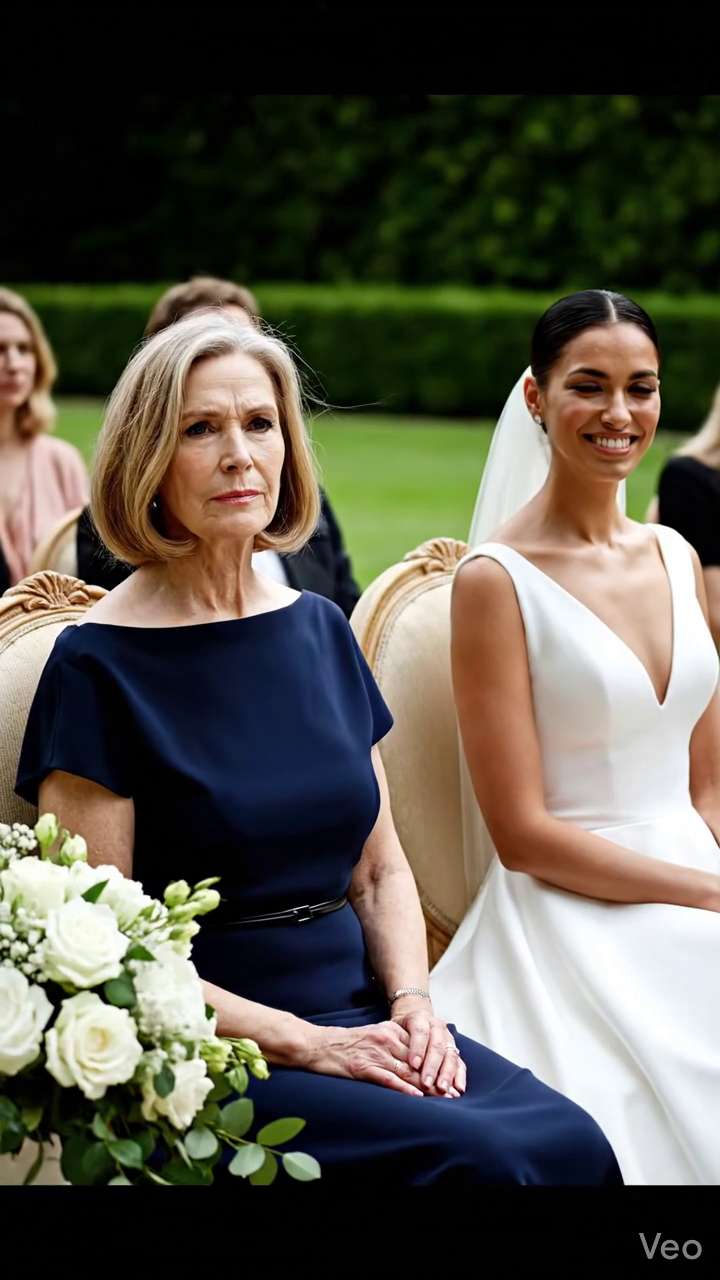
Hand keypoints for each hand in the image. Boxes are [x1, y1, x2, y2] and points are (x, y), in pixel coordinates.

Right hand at [300, 1020, 448, 1095]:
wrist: (318, 1045)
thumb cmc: (347, 1044)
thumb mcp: (376, 1037)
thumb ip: (397, 1045)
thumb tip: (419, 1061)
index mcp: (391, 1031)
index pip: (422, 1048)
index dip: (438, 1064)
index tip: (452, 1078)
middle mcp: (386, 1039)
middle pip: (418, 1060)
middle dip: (437, 1077)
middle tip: (453, 1093)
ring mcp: (375, 1053)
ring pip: (407, 1070)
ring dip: (427, 1086)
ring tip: (442, 1099)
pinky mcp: (363, 1067)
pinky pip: (388, 1078)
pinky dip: (403, 1088)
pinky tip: (416, 1096)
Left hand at [390, 1003, 465, 1096]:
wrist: (415, 1020)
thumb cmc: (400, 1029)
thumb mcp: (393, 1029)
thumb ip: (393, 1041)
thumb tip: (389, 1062)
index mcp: (420, 1018)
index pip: (420, 1032)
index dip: (417, 1048)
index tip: (413, 1065)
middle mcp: (437, 1027)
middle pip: (437, 1046)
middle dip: (432, 1067)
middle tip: (426, 1083)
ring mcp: (448, 1038)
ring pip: (450, 1055)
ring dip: (447, 1074)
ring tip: (442, 1089)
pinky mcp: (455, 1050)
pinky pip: (460, 1063)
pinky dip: (460, 1077)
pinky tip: (458, 1089)